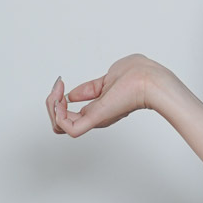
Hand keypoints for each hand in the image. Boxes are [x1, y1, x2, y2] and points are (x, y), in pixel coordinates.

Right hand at [46, 54, 166, 137]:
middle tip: (56, 88)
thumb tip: (72, 95)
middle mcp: (97, 116)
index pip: (70, 115)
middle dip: (51, 104)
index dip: (58, 100)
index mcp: (100, 108)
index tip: (60, 83)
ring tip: (58, 92)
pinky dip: (57, 115)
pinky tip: (61, 100)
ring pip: (60, 125)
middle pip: (61, 121)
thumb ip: (90, 89)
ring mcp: (98, 118)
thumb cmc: (139, 74)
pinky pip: (69, 128)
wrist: (151, 78)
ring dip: (52, 107)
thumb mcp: (107, 79)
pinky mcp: (98, 117)